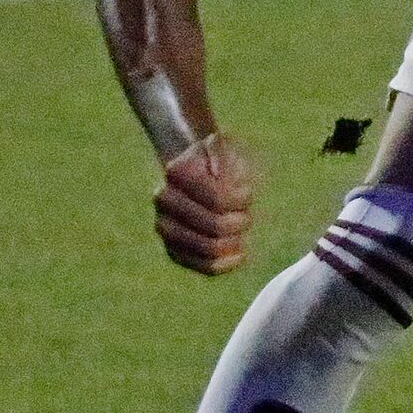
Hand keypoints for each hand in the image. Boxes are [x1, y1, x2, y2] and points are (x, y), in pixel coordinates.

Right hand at [154, 132, 256, 273]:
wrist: (198, 174)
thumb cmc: (219, 159)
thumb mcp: (225, 146)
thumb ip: (222, 151)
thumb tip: (217, 173)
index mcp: (177, 172)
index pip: (218, 198)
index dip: (242, 199)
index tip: (248, 191)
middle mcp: (164, 200)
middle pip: (215, 225)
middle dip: (240, 221)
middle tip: (245, 214)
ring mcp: (165, 227)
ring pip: (209, 248)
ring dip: (235, 241)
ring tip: (240, 230)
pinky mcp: (174, 250)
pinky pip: (203, 266)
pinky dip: (226, 263)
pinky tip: (240, 253)